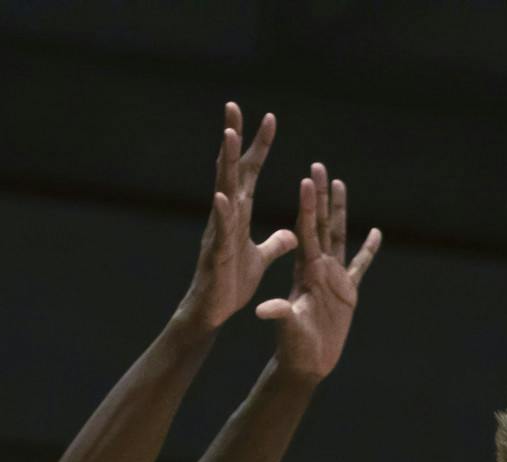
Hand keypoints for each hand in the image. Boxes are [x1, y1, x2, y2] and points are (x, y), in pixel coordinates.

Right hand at [176, 103, 297, 330]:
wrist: (214, 311)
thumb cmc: (232, 282)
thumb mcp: (261, 258)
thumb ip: (275, 243)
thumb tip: (292, 232)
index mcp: (240, 214)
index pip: (250, 173)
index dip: (259, 147)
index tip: (270, 119)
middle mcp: (227, 215)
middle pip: (232, 170)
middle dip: (234, 138)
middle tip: (233, 106)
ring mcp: (219, 231)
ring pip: (224, 191)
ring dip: (226, 163)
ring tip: (227, 136)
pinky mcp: (218, 253)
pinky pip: (220, 230)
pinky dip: (222, 214)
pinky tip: (222, 196)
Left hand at [256, 163, 381, 381]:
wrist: (305, 363)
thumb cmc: (293, 347)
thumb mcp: (288, 327)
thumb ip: (280, 315)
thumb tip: (265, 309)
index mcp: (305, 270)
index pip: (306, 230)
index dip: (308, 205)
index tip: (307, 180)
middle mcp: (318, 267)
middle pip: (322, 224)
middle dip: (321, 196)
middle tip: (319, 166)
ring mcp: (334, 277)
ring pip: (338, 235)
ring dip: (340, 210)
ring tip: (340, 183)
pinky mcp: (347, 292)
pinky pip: (360, 265)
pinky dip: (368, 249)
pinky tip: (375, 233)